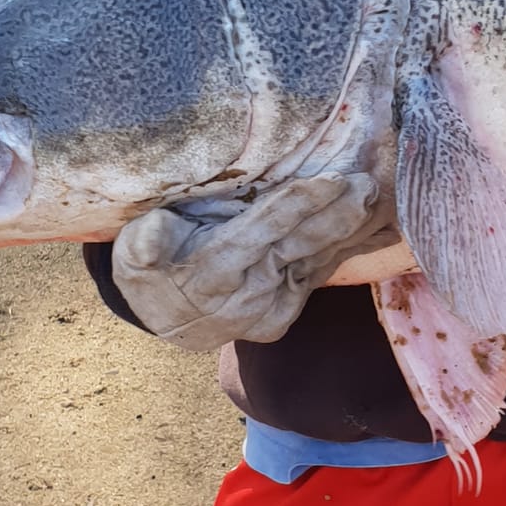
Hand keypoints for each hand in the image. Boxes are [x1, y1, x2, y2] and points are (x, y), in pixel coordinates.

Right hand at [111, 169, 378, 350]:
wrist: (166, 326)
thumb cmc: (150, 272)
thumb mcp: (133, 253)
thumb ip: (143, 243)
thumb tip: (155, 230)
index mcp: (212, 270)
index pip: (262, 229)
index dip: (298, 204)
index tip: (331, 180)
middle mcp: (247, 293)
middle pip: (298, 245)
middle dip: (336, 215)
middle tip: (366, 184)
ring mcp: (269, 309)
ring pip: (314, 263)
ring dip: (346, 231)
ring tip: (372, 199)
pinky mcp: (282, 318)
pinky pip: (315, 278)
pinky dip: (341, 253)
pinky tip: (364, 228)